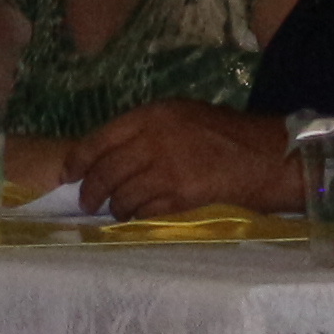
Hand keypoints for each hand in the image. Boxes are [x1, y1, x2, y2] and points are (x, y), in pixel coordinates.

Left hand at [73, 100, 298, 219]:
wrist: (266, 155)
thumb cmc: (225, 133)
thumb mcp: (181, 115)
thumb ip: (147, 130)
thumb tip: (114, 152)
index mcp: (150, 115)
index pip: (99, 138)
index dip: (77, 159)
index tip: (66, 173)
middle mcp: (153, 140)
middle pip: (106, 170)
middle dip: (90, 190)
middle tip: (85, 202)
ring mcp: (168, 169)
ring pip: (123, 194)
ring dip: (114, 207)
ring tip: (113, 212)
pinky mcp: (183, 196)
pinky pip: (148, 210)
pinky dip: (137, 216)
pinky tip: (136, 218)